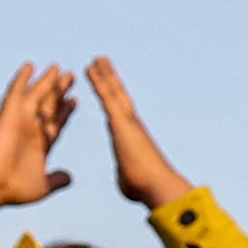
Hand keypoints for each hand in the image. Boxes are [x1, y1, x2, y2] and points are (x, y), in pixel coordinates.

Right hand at [0, 63, 74, 217]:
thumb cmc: (12, 190)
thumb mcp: (43, 186)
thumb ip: (57, 180)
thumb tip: (69, 178)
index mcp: (40, 144)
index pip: (55, 122)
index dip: (65, 111)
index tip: (75, 100)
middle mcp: (30, 129)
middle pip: (49, 105)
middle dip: (60, 92)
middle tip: (71, 76)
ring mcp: (20, 121)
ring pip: (36, 96)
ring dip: (46, 82)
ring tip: (58, 68)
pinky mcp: (8, 117)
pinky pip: (16, 94)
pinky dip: (23, 80)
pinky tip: (30, 66)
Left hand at [89, 59, 198, 211]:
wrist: (156, 186)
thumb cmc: (144, 188)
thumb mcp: (129, 179)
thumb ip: (125, 172)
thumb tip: (127, 177)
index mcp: (130, 137)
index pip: (118, 112)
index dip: (112, 98)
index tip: (106, 86)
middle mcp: (131, 124)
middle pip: (118, 96)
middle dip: (110, 79)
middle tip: (102, 63)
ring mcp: (127, 120)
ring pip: (113, 91)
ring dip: (105, 74)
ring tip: (97, 59)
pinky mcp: (121, 121)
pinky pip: (107, 96)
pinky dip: (99, 81)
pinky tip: (91, 68)